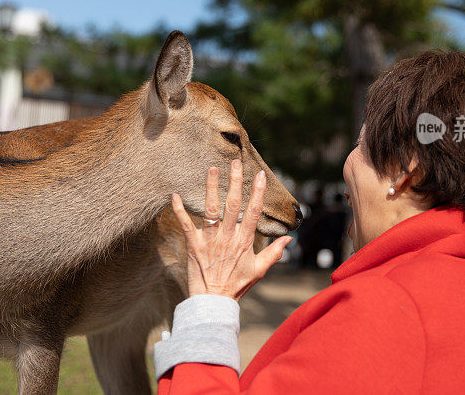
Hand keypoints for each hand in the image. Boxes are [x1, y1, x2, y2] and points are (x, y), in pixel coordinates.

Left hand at [171, 159, 292, 299]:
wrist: (213, 302)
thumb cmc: (237, 286)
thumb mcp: (259, 270)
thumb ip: (274, 252)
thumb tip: (289, 238)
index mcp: (244, 241)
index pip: (253, 212)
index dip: (257, 193)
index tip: (260, 175)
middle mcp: (228, 237)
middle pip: (232, 205)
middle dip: (235, 182)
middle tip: (235, 161)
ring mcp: (209, 240)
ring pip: (211, 210)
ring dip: (211, 188)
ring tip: (212, 168)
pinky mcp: (193, 245)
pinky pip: (185, 225)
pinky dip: (179, 210)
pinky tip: (174, 195)